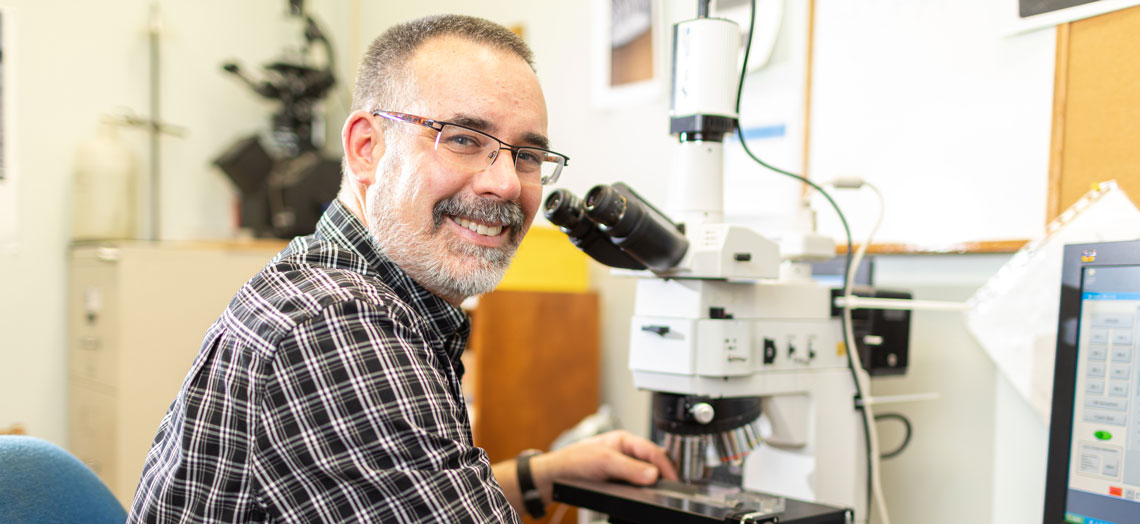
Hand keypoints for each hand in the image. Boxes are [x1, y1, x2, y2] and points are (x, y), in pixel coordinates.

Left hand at [531, 430, 677, 503]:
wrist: (555, 477)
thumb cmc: (574, 461)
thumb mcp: (603, 462)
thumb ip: (629, 468)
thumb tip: (652, 474)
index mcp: (624, 440)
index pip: (653, 451)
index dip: (666, 466)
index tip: (674, 480)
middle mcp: (625, 452)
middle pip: (653, 463)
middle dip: (663, 474)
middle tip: (671, 488)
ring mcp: (622, 467)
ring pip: (646, 475)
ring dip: (652, 483)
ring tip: (660, 492)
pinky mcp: (618, 481)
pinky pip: (637, 485)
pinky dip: (643, 490)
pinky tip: (644, 495)